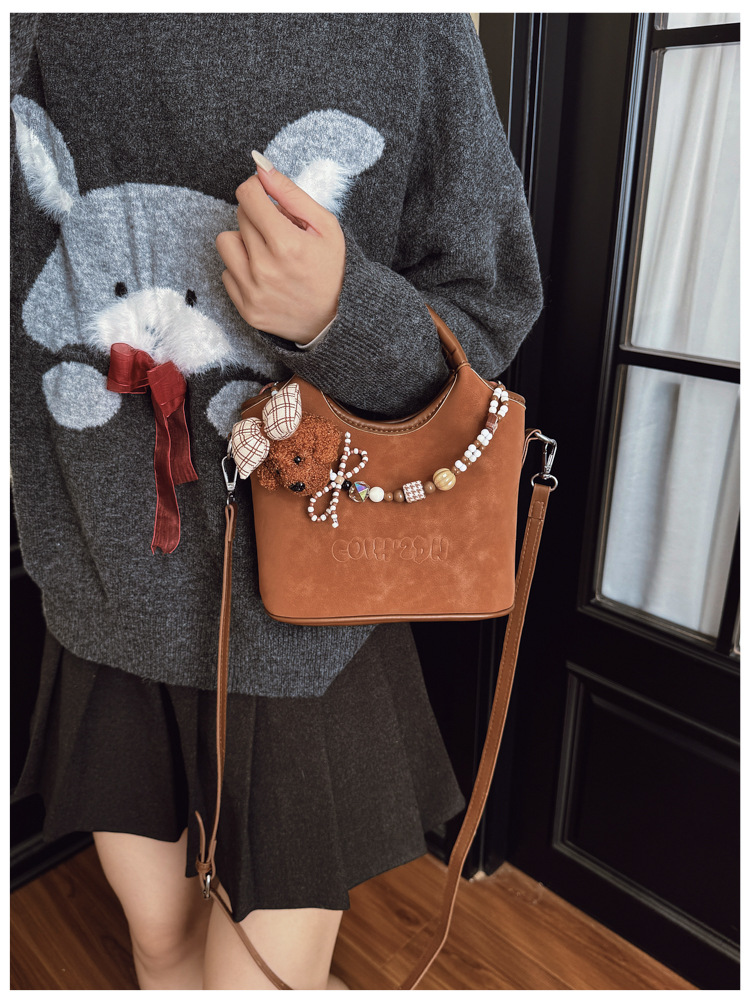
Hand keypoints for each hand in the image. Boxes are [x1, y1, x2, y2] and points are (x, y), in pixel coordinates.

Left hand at [216, 153, 344, 343]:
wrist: (336, 321)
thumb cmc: (334, 269)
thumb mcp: (325, 226)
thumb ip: (290, 194)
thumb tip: (260, 165)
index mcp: (286, 244)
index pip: (248, 195)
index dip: (257, 190)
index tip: (267, 197)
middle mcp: (265, 268)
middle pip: (240, 217)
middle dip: (258, 217)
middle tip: (280, 234)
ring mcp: (253, 291)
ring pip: (226, 242)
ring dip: (244, 242)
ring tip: (267, 253)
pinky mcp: (246, 308)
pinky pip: (226, 273)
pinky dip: (242, 270)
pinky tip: (265, 276)